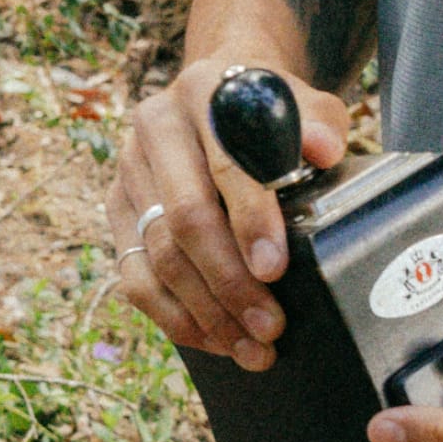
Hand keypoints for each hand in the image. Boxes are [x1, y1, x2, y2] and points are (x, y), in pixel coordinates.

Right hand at [109, 56, 349, 365]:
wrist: (220, 99)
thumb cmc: (271, 113)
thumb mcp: (304, 103)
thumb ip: (318, 121)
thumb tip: (323, 151)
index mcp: (201, 91)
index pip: (223, 164)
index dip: (250, 219)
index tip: (274, 269)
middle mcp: (153, 129)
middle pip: (184, 219)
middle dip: (230, 282)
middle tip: (270, 327)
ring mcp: (129, 174)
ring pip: (159, 257)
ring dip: (207, 313)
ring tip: (253, 349)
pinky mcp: (118, 213)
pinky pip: (135, 279)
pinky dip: (175, 318)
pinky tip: (215, 341)